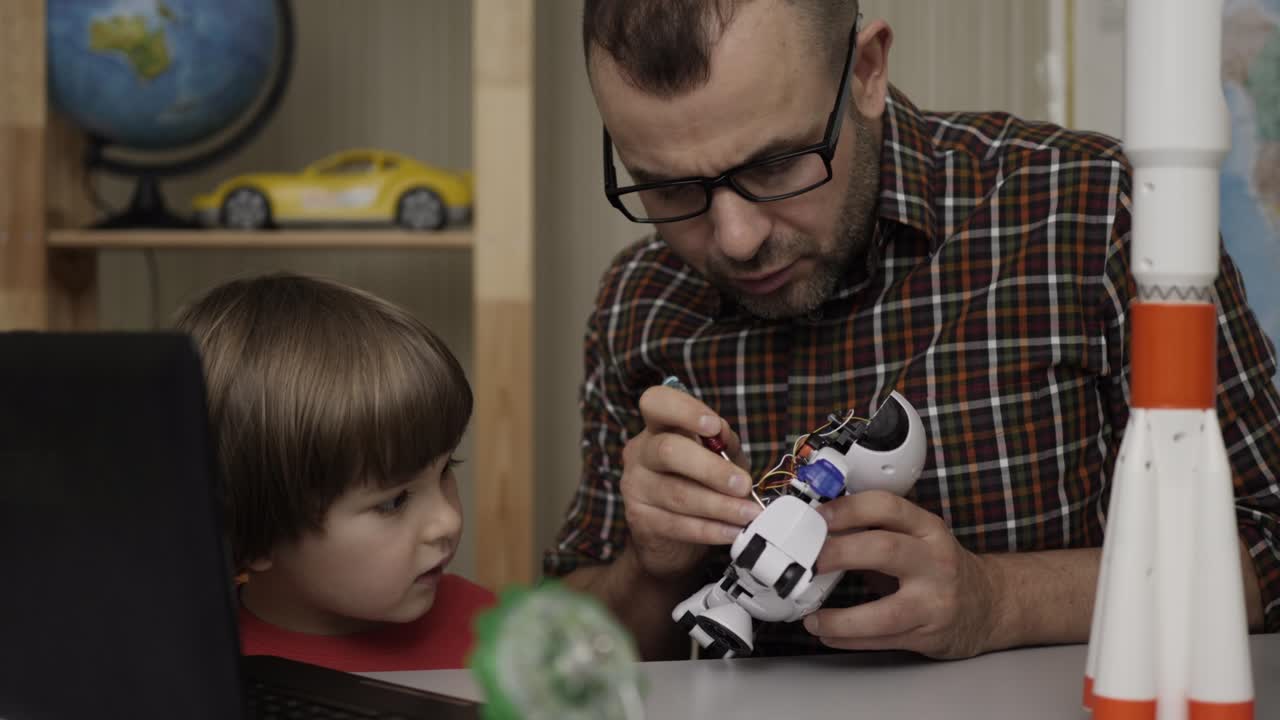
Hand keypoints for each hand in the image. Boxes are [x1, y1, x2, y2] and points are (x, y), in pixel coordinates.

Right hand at [619, 385, 760, 581]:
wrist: (674, 538)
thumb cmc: (699, 484)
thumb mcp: (718, 457)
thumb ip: (723, 443)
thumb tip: (722, 434)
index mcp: (658, 427)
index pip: (656, 402)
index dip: (683, 410)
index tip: (713, 426)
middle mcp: (640, 452)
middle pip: (668, 451)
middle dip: (711, 469)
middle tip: (743, 485)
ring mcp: (635, 486)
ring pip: (677, 494)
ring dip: (719, 506)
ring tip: (748, 513)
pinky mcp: (640, 520)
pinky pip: (677, 525)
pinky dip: (710, 529)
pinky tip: (732, 531)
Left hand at [802, 491, 999, 658]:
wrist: (988, 604)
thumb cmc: (939, 567)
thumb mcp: (916, 537)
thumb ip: (875, 532)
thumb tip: (819, 531)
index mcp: (927, 528)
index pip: (886, 507)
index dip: (848, 509)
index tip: (818, 517)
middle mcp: (935, 560)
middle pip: (884, 550)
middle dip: (839, 554)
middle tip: (809, 562)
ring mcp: (934, 601)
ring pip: (885, 612)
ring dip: (841, 619)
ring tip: (813, 619)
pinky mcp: (929, 634)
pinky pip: (884, 640)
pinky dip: (850, 639)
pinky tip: (829, 634)